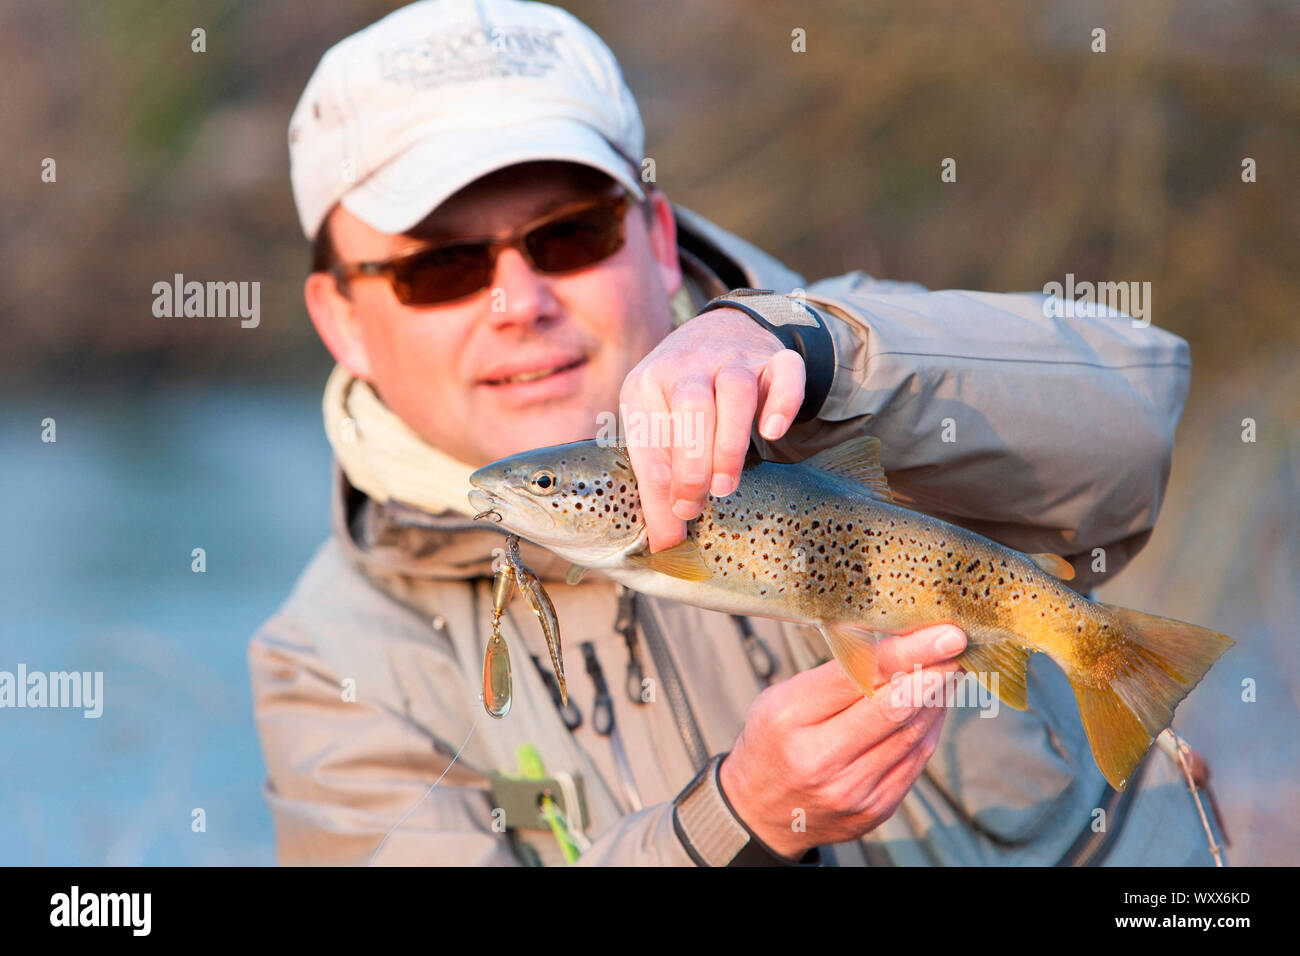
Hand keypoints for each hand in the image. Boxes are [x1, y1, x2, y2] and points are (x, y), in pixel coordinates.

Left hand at [619, 307, 805, 551]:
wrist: (717, 332)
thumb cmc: (679, 399)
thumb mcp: (656, 426)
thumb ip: (659, 479)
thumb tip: (665, 547)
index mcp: (647, 385)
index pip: (652, 437)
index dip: (663, 485)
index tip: (677, 522)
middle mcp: (687, 365)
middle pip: (692, 407)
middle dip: (695, 462)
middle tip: (702, 502)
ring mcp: (733, 358)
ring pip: (735, 390)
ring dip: (731, 442)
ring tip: (728, 484)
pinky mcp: (773, 358)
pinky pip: (786, 371)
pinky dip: (784, 401)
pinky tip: (774, 432)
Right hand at [717, 624, 967, 859]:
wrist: (762, 812)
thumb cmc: (775, 740)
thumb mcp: (784, 696)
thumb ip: (837, 674)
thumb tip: (901, 642)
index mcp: (790, 717)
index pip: (859, 676)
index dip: (908, 652)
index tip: (944, 633)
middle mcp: (820, 758)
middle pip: (893, 707)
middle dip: (934, 670)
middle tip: (960, 643)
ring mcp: (850, 789)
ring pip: (912, 733)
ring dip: (938, 696)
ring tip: (950, 667)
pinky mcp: (875, 809)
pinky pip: (915, 760)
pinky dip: (930, 727)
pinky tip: (935, 703)